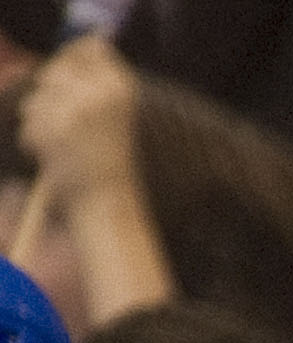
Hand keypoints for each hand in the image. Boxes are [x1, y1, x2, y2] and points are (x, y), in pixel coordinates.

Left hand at [16, 38, 136, 208]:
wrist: (108, 202)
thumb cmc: (109, 159)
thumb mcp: (114, 113)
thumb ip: (94, 78)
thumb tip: (71, 52)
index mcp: (121, 87)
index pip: (89, 47)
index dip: (73, 57)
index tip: (72, 79)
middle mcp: (100, 93)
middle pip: (54, 70)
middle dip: (53, 95)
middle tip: (70, 124)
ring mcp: (76, 110)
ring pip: (36, 98)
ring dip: (41, 120)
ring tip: (66, 144)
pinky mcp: (53, 128)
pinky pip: (28, 123)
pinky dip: (35, 140)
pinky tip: (56, 156)